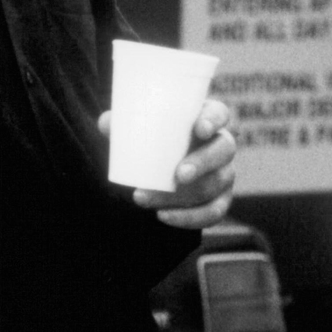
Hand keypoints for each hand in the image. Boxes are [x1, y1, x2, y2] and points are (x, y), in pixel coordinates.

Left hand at [98, 99, 236, 229]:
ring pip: (216, 184)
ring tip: (147, 198)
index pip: (219, 113)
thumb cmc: (153, 139)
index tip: (199, 128)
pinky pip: (214, 213)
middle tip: (178, 175)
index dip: (213, 120)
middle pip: (224, 150)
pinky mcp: (220, 200)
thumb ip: (121, 123)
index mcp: (205, 119)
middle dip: (203, 163)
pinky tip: (164, 216)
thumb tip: (106, 123)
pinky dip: (190, 218)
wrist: (161, 169)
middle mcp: (221, 145)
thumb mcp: (137, 128)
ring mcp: (224, 174)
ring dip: (184, 196)